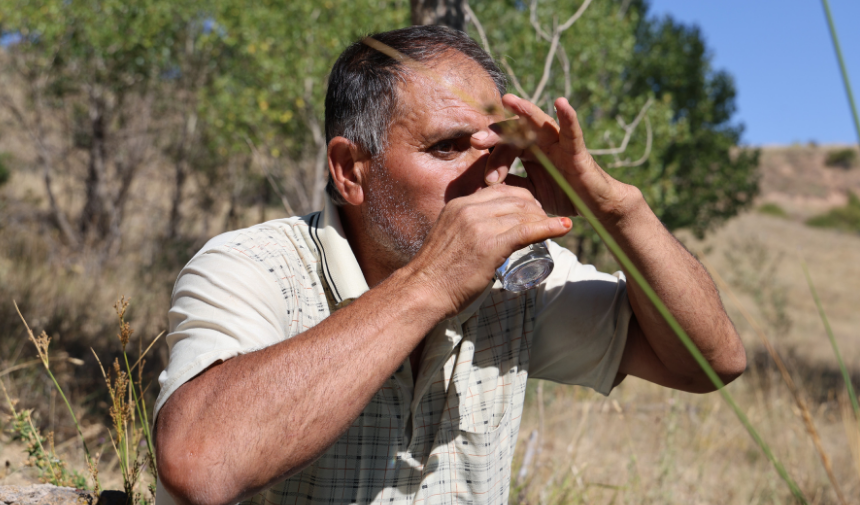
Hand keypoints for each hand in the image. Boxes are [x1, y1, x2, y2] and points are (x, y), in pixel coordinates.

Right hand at [404, 184, 570, 316]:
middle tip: (546, 221)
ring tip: (556, 228)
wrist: (422, 290)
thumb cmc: (435, 272)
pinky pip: (526, 231)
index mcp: (459, 204)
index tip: (532, 209)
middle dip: (536, 207)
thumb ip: (462, 230)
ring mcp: (479, 226)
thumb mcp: (448, 237)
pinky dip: (548, 227)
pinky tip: (563, 227)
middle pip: (515, 199)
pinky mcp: (490, 245)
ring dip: (544, 219)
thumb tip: (478, 237)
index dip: (521, 198)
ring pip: (522, 214)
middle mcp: (469, 209)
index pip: (499, 190)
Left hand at [471, 95, 640, 223]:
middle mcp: (542, 142)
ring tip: (508, 99)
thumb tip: (480, 184)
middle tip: (476, 140)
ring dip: (524, 110)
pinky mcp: (577, 149)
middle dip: (496, 135)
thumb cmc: (562, 195)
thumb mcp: (529, 192)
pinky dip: (568, 116)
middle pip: (515, 131)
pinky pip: (572, 131)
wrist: (593, 206)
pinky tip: (561, 102)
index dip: (492, 161)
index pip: (504, 148)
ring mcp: (559, 143)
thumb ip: (510, 184)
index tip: (483, 179)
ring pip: (539, 122)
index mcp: (529, 151)